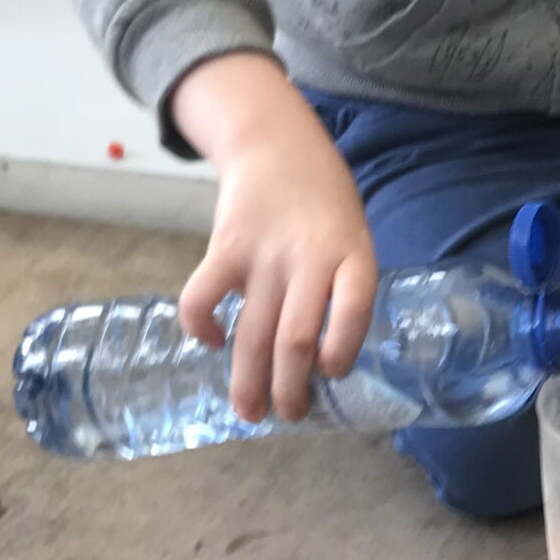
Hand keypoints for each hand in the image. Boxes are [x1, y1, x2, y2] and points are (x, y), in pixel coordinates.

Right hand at [171, 53, 378, 423]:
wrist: (276, 144)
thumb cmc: (323, 203)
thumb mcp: (352, 236)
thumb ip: (342, 287)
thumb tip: (320, 360)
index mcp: (352, 255)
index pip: (356, 308)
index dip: (343, 349)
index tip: (331, 374)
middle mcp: (309, 259)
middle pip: (295, 340)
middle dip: (289, 390)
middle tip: (287, 415)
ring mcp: (264, 255)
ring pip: (252, 334)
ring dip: (248, 382)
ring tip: (249, 411)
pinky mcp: (224, 249)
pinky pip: (203, 300)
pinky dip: (202, 330)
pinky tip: (213, 341)